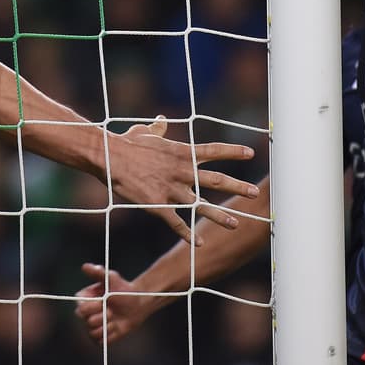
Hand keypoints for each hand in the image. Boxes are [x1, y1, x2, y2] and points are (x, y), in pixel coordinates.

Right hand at [75, 263, 165, 343]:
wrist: (136, 303)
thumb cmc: (122, 288)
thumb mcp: (111, 278)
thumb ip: (98, 272)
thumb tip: (85, 266)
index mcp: (83, 300)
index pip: (81, 309)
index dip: (94, 307)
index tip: (104, 300)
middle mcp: (84, 314)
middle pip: (88, 322)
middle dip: (104, 316)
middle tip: (112, 310)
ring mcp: (91, 326)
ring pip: (94, 332)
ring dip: (108, 325)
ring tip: (115, 318)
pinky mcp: (100, 338)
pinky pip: (101, 342)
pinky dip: (111, 335)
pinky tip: (116, 327)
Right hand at [106, 116, 257, 242]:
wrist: (109, 156)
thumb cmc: (126, 142)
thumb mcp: (144, 132)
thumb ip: (157, 130)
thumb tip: (161, 121)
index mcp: (181, 153)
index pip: (213, 150)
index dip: (233, 152)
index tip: (251, 152)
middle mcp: (181, 171)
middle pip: (216, 180)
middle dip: (237, 186)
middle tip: (255, 192)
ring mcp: (171, 189)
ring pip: (201, 205)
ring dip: (220, 215)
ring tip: (236, 223)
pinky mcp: (157, 205)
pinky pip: (176, 222)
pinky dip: (187, 234)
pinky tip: (198, 244)